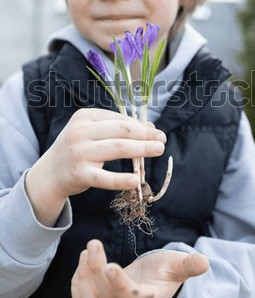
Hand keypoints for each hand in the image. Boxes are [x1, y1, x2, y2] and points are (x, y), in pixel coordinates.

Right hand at [25, 108, 165, 225]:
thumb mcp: (92, 133)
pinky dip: (121, 179)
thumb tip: (150, 128)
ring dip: (142, 149)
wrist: (50, 174)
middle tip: (162, 140)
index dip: (141, 126)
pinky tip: (136, 180)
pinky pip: (105, 177)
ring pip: (118, 148)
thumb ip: (117, 128)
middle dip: (146, 135)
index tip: (156, 132)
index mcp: (85, 116)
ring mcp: (79, 152)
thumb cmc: (78, 149)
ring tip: (158, 150)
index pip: (120, 119)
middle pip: (122, 131)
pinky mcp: (80, 173)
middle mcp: (80, 131)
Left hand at [71, 239, 208, 297]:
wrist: (152, 281)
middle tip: (94, 243)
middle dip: (96, 268)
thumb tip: (204, 262)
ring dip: (84, 274)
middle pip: (104, 296)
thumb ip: (189, 265)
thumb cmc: (165, 271)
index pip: (130, 296)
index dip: (118, 284)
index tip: (110, 266)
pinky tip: (84, 260)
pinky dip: (78, 281)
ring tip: (89, 249)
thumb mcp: (178, 266)